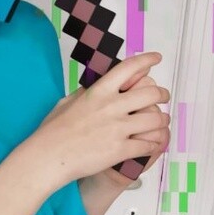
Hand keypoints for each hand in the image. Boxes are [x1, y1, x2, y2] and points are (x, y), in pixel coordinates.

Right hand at [28, 52, 170, 190]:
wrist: (50, 156)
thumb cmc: (53, 131)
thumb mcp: (67, 102)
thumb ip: (85, 93)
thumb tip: (95, 86)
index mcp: (99, 91)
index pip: (129, 68)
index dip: (146, 60)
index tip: (156, 58)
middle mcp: (112, 106)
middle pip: (151, 93)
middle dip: (162, 94)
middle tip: (163, 96)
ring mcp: (118, 128)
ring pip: (155, 119)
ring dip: (162, 120)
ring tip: (161, 121)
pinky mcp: (121, 149)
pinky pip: (148, 144)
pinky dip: (154, 144)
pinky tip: (152, 143)